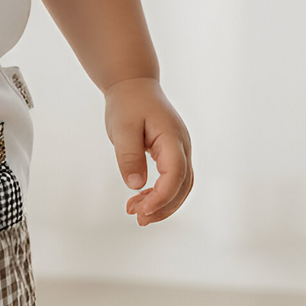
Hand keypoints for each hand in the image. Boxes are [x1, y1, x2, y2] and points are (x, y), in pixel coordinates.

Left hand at [104, 77, 192, 225]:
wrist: (134, 87)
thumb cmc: (128, 105)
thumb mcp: (122, 130)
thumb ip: (129, 156)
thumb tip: (136, 185)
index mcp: (172, 138)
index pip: (175, 174)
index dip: (161, 197)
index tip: (141, 211)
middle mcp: (182, 146)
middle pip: (183, 185)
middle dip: (163, 206)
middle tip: (138, 219)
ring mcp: (179, 151)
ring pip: (181, 186)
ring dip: (162, 204)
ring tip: (136, 213)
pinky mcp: (172, 155)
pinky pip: (173, 180)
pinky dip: (159, 195)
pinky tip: (139, 200)